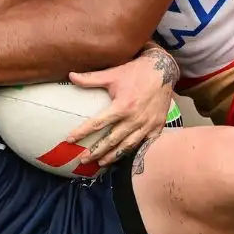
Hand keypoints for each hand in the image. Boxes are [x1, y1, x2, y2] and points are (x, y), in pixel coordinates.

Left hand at [65, 46, 179, 166]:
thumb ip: (91, 78)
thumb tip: (70, 76)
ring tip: (101, 163)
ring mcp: (148, 125)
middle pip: (111, 140)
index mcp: (122, 106)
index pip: (97, 124)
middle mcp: (135, 119)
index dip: (82, 132)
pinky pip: (145, 144)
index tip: (70, 139)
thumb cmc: (136, 71)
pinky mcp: (158, 126)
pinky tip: (125, 157)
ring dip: (113, 156)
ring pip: (128, 146)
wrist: (163, 69)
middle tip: (83, 159)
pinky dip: (135, 152)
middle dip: (96, 152)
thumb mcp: (112, 73)